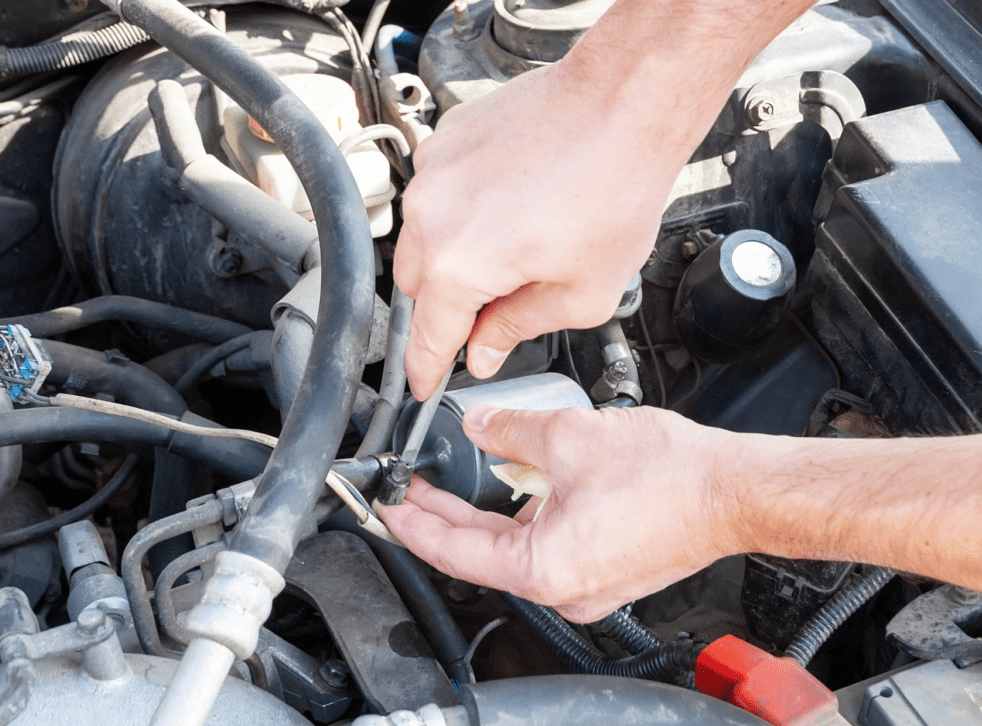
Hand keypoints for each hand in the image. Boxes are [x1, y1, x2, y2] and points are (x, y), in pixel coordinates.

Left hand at [377, 404, 744, 622]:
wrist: (735, 490)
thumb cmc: (673, 479)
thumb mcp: (569, 437)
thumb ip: (510, 430)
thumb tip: (479, 425)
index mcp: (544, 570)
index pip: (453, 551)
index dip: (413, 523)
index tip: (387, 504)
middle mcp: (562, 590)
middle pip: (480, 552)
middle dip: (442, 517)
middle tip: (408, 489)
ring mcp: (586, 585)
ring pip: (513, 549)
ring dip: (483, 516)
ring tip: (451, 483)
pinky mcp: (604, 571)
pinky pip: (545, 548)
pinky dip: (521, 519)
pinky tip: (512, 488)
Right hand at [394, 60, 684, 398]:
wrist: (624, 103)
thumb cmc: (615, 187)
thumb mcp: (581, 294)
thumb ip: (518, 329)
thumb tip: (484, 352)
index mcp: (459, 265)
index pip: (427, 337)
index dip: (426, 369)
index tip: (423, 384)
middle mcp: (431, 215)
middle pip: (416, 288)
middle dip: (450, 305)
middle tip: (500, 303)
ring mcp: (432, 171)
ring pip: (422, 238)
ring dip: (454, 253)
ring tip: (518, 239)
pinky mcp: (445, 139)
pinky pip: (436, 193)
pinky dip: (461, 209)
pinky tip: (511, 201)